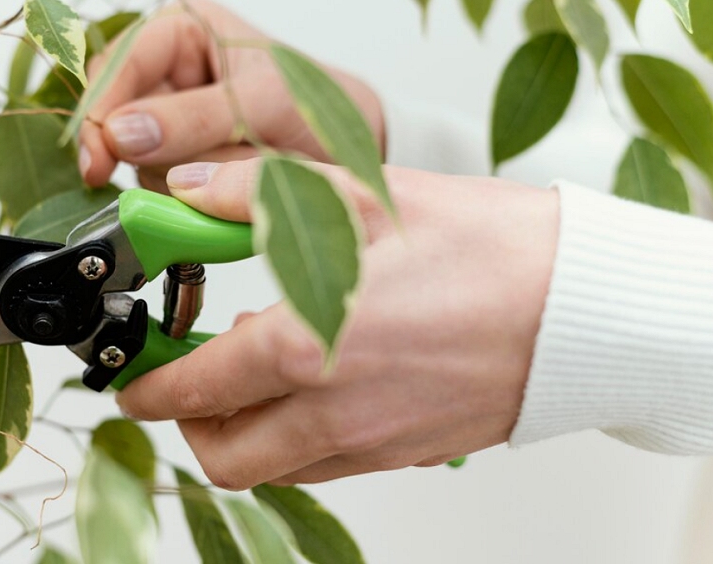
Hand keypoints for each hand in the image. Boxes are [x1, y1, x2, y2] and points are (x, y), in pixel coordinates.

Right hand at [77, 0, 383, 189]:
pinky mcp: (175, 164)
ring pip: (135, 157)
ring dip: (174, 176)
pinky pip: (157, 186)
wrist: (347, 152)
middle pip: (115, 114)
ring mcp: (167, 123)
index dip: (103, 108)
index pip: (120, 63)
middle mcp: (167, 73)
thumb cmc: (315, 106)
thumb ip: (192, 119)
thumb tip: (124, 134)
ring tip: (228, 170)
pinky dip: (183, 197)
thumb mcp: (260, 104)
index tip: (100, 152)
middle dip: (141, 150)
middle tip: (160, 177)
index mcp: (182, 30)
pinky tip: (215, 189)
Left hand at [116, 160, 558, 489]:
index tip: (133, 375)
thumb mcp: (361, 197)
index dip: (147, 387)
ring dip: (241, 433)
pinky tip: (313, 382)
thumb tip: (192, 195)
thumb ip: (256, 196)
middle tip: (184, 378)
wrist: (582, 307)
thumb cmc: (487, 251)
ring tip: (249, 374)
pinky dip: (296, 437)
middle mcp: (333, 412)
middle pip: (222, 455)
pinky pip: (326, 464)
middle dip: (186, 423)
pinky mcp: (404, 453)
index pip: (193, 390)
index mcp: (309, 348)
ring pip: (273, 468)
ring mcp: (372, 443)